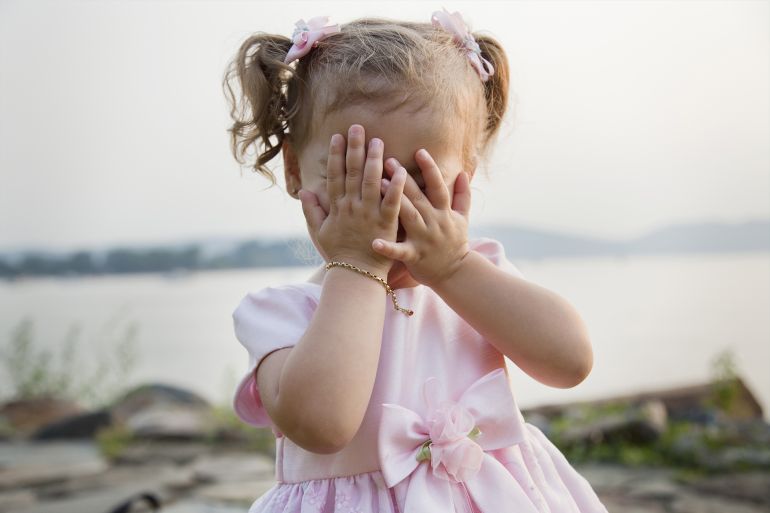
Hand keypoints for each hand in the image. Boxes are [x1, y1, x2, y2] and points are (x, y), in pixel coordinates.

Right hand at [299, 124, 406, 275]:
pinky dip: (396, 186)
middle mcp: (352, 207)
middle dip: (355, 148)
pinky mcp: (386, 223)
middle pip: (353, 172)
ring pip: (372, 182)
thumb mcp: (320, 232)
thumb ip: (312, 210)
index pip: (335, 176)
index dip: (336, 155)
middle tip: (358, 128)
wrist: (356, 274)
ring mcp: (369, 214)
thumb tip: (303, 190)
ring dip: (375, 160)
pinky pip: (392, 201)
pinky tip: (400, 170)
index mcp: (337, 207)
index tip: (337, 137)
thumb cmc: (339, 253)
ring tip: (378, 141)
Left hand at [373, 148, 471, 287]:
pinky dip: (388, 247)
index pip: (437, 186)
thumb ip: (463, 195)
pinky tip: (374, 242)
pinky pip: (400, 251)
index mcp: (444, 212)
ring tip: (379, 184)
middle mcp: (434, 222)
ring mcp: (424, 239)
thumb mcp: (463, 218)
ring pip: (408, 216)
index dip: (430, 168)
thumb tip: (463, 173)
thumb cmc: (454, 243)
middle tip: (386, 160)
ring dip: (394, 200)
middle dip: (403, 178)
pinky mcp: (415, 256)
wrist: (454, 274)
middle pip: (417, 196)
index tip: (419, 151)